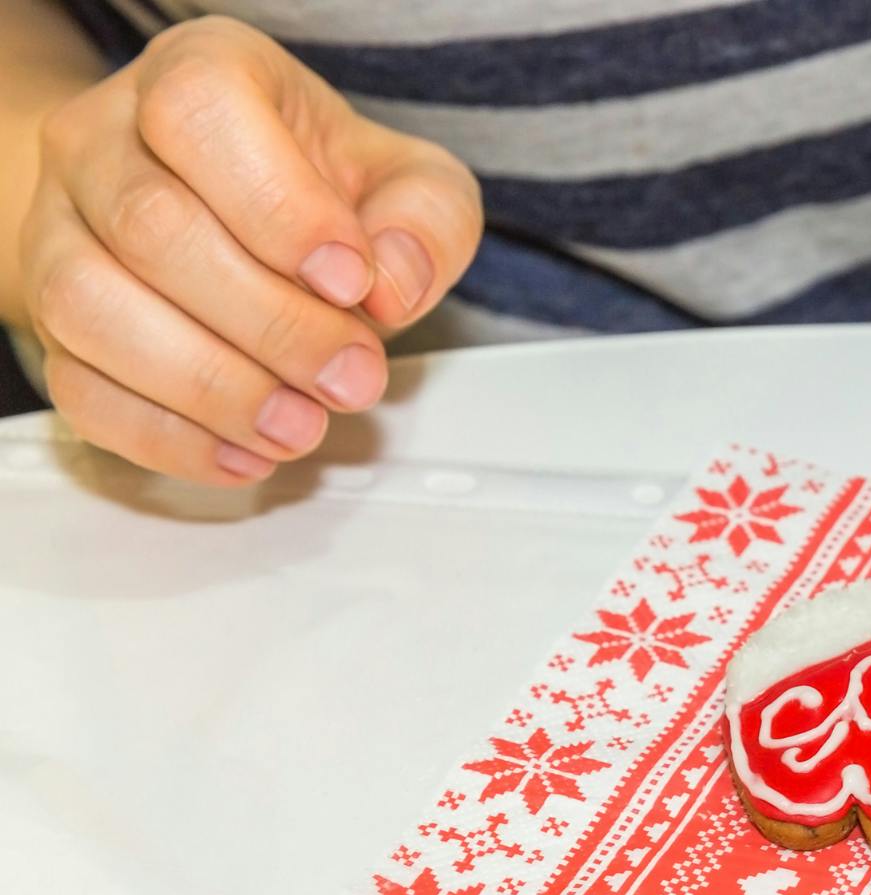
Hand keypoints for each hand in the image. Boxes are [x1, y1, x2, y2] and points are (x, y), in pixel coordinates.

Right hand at [19, 16, 481, 483]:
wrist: (238, 219)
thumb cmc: (319, 192)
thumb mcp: (407, 184)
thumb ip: (425, 220)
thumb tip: (395, 282)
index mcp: (197, 75)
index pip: (199, 114)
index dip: (280, 210)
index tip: (352, 281)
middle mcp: (105, 140)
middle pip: (152, 227)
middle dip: (271, 325)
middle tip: (352, 376)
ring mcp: (60, 232)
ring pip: (91, 309)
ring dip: (212, 388)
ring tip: (301, 423)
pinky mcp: (53, 326)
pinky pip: (81, 389)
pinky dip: (171, 437)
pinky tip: (248, 452)